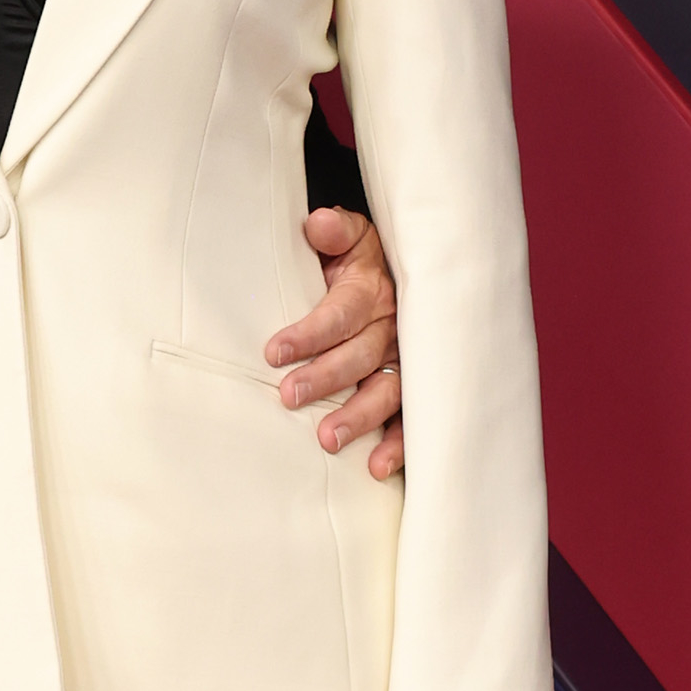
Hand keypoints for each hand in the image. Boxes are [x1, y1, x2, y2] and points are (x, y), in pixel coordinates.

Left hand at [267, 208, 403, 476]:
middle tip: (289, 395)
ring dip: (359, 415)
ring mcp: (409, 361)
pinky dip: (398, 444)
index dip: (310, 332)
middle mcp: (395, 328)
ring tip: (327, 439)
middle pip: (361, 355)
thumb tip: (318, 224)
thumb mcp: (355, 237)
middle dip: (327, 376)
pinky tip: (376, 467)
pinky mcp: (417, 388)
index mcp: (374, 291)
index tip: (274, 351)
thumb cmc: (366, 261)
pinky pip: (412, 418)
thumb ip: (335, 231)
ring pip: (388, 391)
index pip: (341, 313)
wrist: (411, 273)